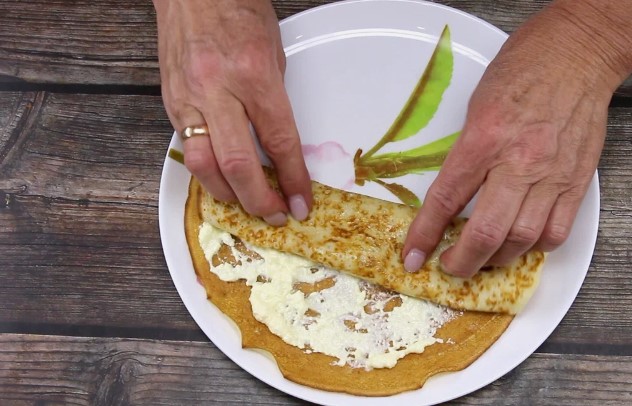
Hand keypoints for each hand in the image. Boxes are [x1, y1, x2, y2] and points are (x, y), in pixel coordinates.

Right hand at [153, 0, 311, 224]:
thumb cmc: (237, 12)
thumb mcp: (273, 54)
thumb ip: (274, 103)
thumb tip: (278, 146)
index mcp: (253, 75)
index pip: (278, 141)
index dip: (293, 179)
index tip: (301, 203)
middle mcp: (218, 89)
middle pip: (238, 163)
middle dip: (259, 199)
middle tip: (274, 215)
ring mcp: (189, 99)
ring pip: (203, 166)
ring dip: (227, 194)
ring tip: (246, 203)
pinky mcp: (171, 104)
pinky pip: (187, 150)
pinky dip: (207, 172)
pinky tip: (221, 180)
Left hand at [403, 0, 631, 276]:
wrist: (577, 54)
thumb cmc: (521, 71)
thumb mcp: (475, 108)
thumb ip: (465, 154)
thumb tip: (453, 194)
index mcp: (483, 140)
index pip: (445, 200)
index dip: (424, 235)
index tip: (412, 256)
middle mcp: (518, 162)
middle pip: (485, 233)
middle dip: (461, 261)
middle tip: (450, 265)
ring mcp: (551, 175)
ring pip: (522, 240)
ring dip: (496, 258)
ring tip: (482, 257)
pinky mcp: (577, 181)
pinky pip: (557, 231)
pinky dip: (535, 247)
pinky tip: (521, 242)